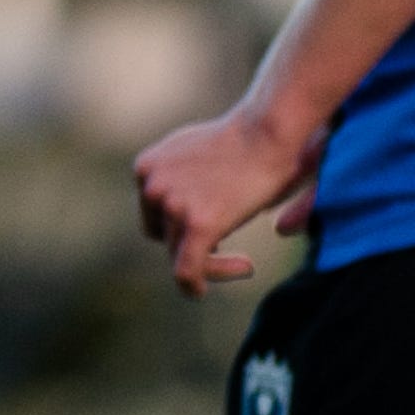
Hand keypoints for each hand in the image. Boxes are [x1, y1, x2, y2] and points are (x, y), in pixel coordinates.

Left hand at [134, 101, 314, 294]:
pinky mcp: (198, 225)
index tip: (211, 227)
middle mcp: (151, 186)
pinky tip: (227, 284)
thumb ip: (182, 178)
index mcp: (146, 168)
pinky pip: (187, 271)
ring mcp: (172, 205)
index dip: (177, 225)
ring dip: (211, 264)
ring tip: (246, 264)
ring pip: (179, 255)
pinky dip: (196, 286)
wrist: (269, 129)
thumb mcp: (195, 151)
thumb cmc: (245, 138)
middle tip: (224, 246)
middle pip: (162, 235)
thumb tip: (189, 209)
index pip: (153, 213)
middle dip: (188, 243)